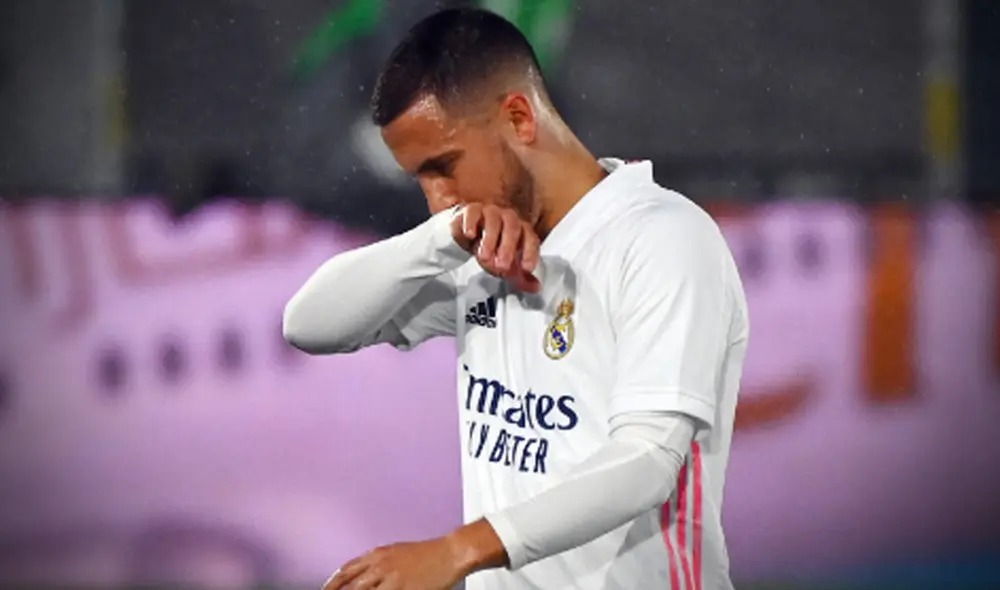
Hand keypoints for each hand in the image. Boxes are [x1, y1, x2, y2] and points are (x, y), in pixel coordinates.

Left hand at [322, 537, 464, 589]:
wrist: (449, 553)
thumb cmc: (427, 554)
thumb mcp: (396, 552)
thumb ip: (376, 563)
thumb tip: (361, 575)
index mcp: (378, 554)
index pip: (346, 571)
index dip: (332, 583)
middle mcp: (381, 566)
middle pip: (350, 586)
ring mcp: (391, 581)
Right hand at [451, 204, 540, 292]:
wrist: (469, 234)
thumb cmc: (492, 247)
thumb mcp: (506, 266)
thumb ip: (521, 278)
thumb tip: (536, 287)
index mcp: (521, 230)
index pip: (530, 239)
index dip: (530, 253)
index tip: (526, 269)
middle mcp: (508, 218)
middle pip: (512, 228)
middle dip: (508, 248)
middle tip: (502, 266)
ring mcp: (490, 212)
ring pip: (493, 221)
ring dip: (489, 240)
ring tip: (483, 257)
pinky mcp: (472, 210)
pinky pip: (472, 213)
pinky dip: (471, 224)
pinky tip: (470, 235)